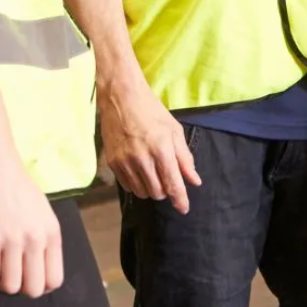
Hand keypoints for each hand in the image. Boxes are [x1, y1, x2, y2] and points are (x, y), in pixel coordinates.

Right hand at [0, 141, 65, 297]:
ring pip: (9, 287)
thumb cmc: (13, 179)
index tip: (25, 274)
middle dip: (18, 286)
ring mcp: (12, 239)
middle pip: (33, 290)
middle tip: (7, 271)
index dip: (38, 284)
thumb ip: (41, 236)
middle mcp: (36, 238)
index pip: (54, 280)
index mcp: (52, 232)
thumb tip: (34, 264)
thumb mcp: (39, 209)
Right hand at [100, 77, 201, 212]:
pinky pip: (127, 186)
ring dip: (150, 188)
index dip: (180, 200)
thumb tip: (194, 181)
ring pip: (142, 192)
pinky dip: (136, 184)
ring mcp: (125, 161)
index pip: (173, 184)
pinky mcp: (112, 162)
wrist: (121, 97)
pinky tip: (139, 170)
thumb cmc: (151, 111)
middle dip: (165, 190)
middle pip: (157, 193)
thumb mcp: (174, 130)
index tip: (184, 209)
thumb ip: (185, 158)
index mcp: (161, 149)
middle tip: (166, 178)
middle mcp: (142, 158)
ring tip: (152, 173)